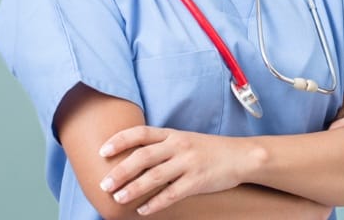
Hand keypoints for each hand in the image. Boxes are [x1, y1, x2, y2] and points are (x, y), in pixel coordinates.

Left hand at [97, 126, 256, 214]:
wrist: (240, 156)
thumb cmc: (208, 149)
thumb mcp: (184, 140)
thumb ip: (161, 145)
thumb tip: (131, 157)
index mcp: (172, 134)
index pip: (140, 133)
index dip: (119, 141)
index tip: (102, 152)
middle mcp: (178, 146)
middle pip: (143, 156)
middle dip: (121, 170)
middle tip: (104, 184)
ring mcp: (188, 163)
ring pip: (155, 176)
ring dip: (134, 188)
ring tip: (118, 198)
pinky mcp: (198, 180)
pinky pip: (172, 194)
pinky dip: (155, 203)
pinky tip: (143, 210)